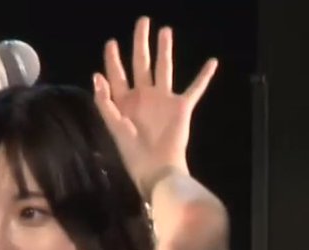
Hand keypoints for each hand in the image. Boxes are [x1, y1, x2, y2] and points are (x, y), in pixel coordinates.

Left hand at [93, 17, 217, 198]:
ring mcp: (163, 99)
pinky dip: (204, 76)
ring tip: (166, 31)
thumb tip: (96, 76)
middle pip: (141, 64)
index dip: (113, 59)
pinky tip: (212, 62)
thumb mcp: (114, 125)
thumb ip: (105, 101)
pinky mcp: (181, 106)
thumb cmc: (132, 151)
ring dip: (165, 50)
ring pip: (165, 68)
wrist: (156, 167)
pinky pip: (195, 88)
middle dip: (140, 43)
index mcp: (125, 101)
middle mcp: (143, 96)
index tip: (111, 42)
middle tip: (142, 22)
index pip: (117, 74)